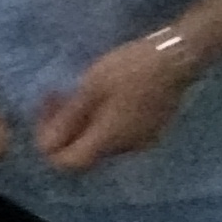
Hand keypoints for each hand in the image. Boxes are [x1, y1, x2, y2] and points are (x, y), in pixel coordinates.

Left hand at [37, 34, 201, 172]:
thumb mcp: (92, 87)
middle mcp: (126, 149)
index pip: (69, 162)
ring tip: (75, 94)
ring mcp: (142, 141)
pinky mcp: (151, 130)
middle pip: (83, 152)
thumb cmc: (130, 69)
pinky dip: (100, 121)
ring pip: (100, 142)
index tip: (46, 114)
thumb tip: (46, 145)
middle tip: (56, 97)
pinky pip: (117, 135)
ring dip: (80, 124)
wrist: (175, 59)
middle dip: (62, 129)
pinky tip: (99, 98)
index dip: (49, 144)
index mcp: (109, 140)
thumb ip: (68, 118)